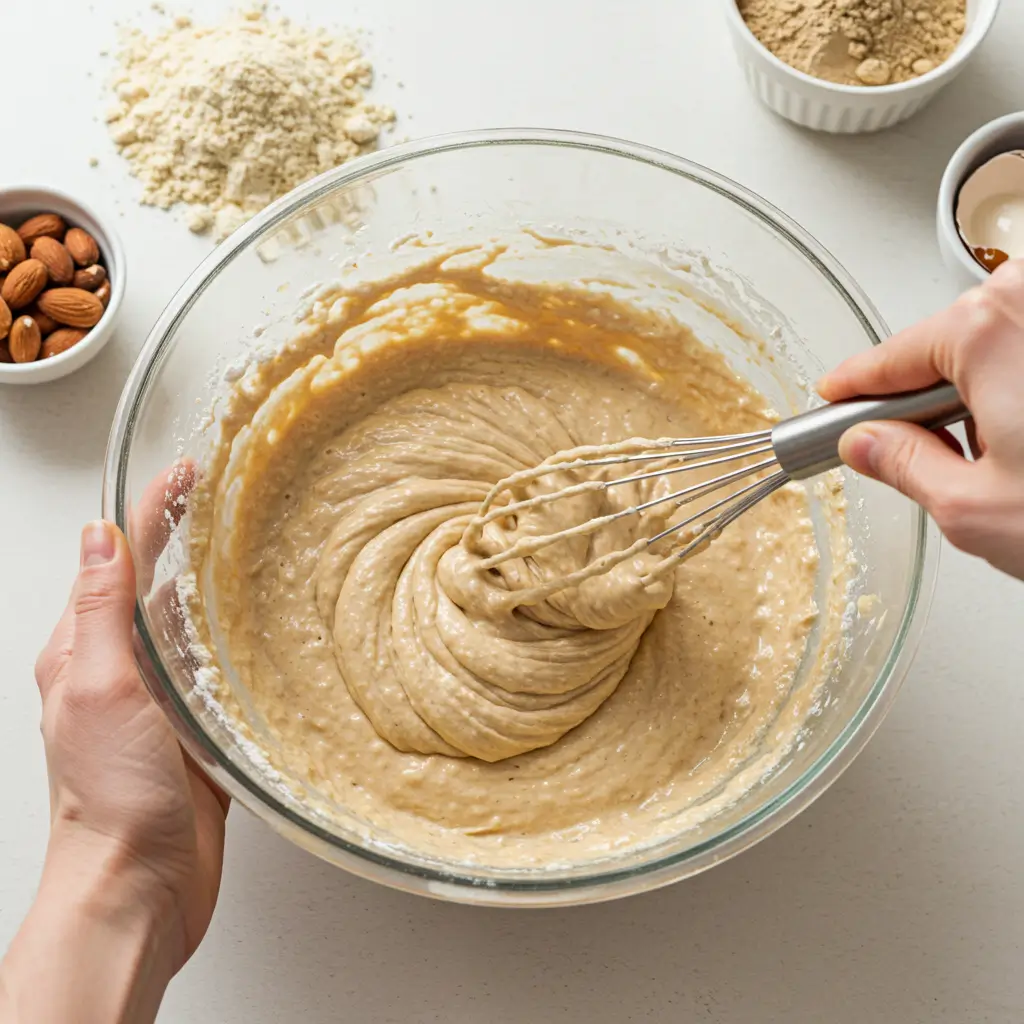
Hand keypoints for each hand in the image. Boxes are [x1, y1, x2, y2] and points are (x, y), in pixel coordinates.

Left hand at [1, 471, 227, 1023]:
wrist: (138, 888)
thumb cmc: (110, 801)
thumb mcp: (100, 690)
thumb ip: (101, 614)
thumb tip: (100, 538)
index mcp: (86, 653)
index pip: (119, 560)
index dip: (151, 510)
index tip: (184, 470)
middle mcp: (122, 670)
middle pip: (155, 584)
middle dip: (187, 537)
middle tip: (228, 497)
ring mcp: (161, 701)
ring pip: (191, 625)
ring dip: (216, 585)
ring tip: (254, 547)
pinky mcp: (196, 731)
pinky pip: (218, 671)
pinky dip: (238, 641)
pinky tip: (265, 630)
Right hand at [818, 259, 1023, 580]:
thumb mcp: (971, 509)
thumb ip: (902, 466)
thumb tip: (870, 445)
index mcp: (986, 330)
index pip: (886, 360)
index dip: (852, 391)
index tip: (833, 402)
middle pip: (946, 346)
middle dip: (933, 402)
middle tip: (942, 459)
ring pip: (999, 347)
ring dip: (990, 397)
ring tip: (1021, 462)